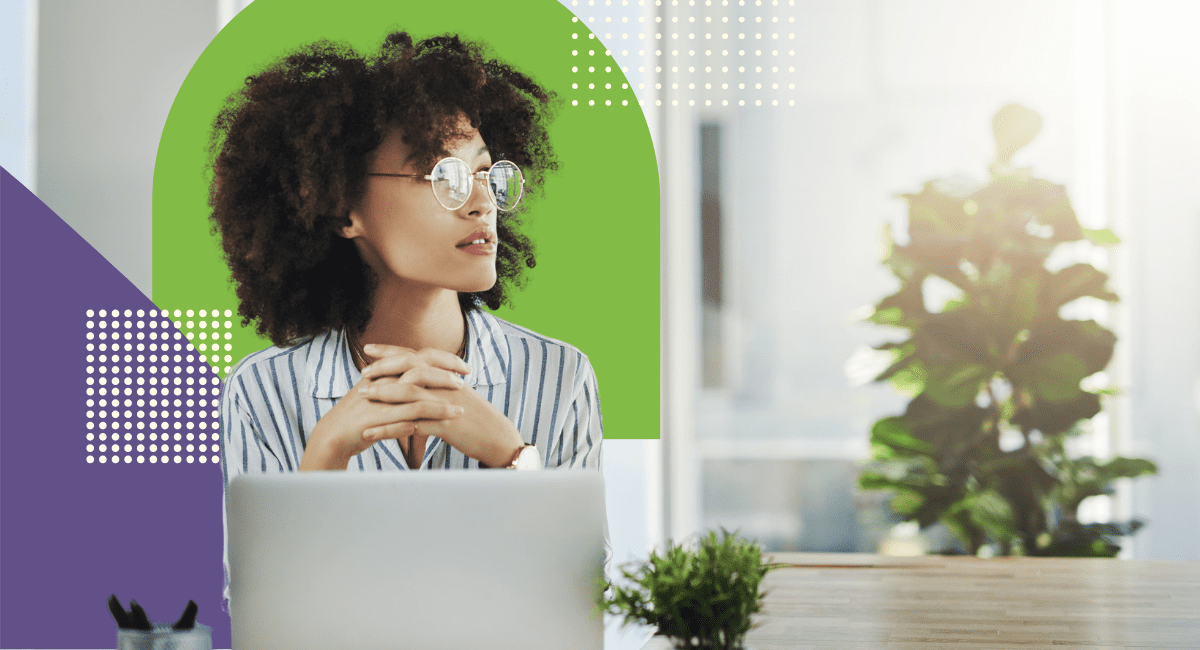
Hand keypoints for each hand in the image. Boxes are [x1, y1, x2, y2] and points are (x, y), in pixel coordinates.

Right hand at [299, 346, 469, 469]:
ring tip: (463, 400)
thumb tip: (419, 381)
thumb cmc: (358, 418)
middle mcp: (383, 380)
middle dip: (446, 368)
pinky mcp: (380, 417)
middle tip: (468, 373)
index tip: (462, 364)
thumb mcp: (377, 395)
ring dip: (443, 395)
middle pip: (418, 365)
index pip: (417, 356)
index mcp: (384, 372)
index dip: (441, 358)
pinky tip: (449, 419)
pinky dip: (433, 415)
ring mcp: (380, 398)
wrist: (333, 436)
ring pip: (417, 390)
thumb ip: (396, 386)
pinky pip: (411, 414)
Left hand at [359, 345, 524, 467]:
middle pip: (410, 367)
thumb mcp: (458, 395)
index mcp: (447, 375)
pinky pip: (410, 426)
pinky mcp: (444, 426)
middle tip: (362, 372)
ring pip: (409, 393)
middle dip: (383, 367)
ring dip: (382, 394)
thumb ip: (439, 384)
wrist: (498, 437)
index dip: (391, 350)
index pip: (415, 355)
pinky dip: (387, 429)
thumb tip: (418, 379)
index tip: (369, 349)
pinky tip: (370, 433)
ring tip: (361, 396)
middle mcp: (445, 385)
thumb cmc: (477, 418)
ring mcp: (445, 404)